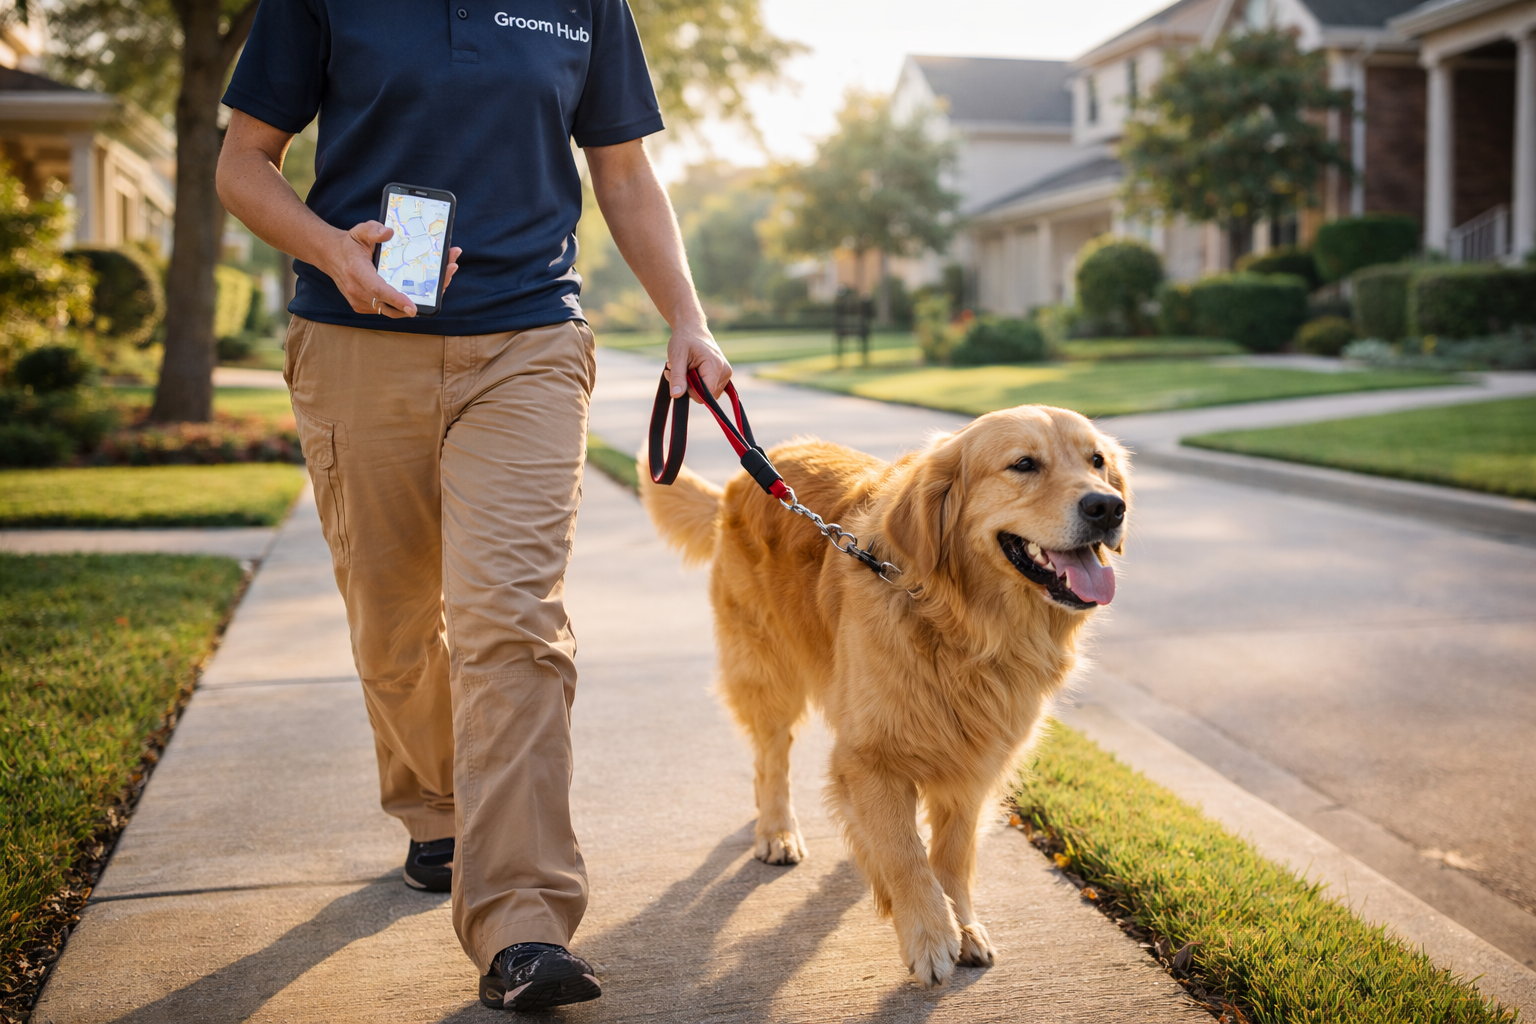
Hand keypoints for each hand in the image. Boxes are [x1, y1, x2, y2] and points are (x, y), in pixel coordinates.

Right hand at [322, 221, 461, 318]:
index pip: (378, 290)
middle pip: (391, 304)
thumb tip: (389, 233)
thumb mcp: (360, 230)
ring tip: (442, 279)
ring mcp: (361, 303)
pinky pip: (388, 310)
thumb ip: (373, 229)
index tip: (413, 307)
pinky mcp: (365, 307)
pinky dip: (405, 303)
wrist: (331, 256)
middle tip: (447, 277)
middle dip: (421, 296)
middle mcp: (358, 292)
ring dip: (417, 300)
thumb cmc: (350, 243)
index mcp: (357, 272)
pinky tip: (423, 289)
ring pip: (392, 310)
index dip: (396, 300)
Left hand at [666, 322, 730, 400]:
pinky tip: (691, 371)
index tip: (678, 377)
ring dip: (692, 386)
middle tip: (677, 371)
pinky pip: (710, 389)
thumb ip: (677, 377)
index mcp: (715, 366)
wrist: (692, 328)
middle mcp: (725, 372)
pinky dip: (698, 384)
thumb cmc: (684, 339)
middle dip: (689, 387)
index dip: (690, 391)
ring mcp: (726, 375)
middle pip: (706, 396)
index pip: (705, 394)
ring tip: (684, 369)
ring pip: (707, 394)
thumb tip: (676, 395)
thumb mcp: (677, 357)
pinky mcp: (723, 376)